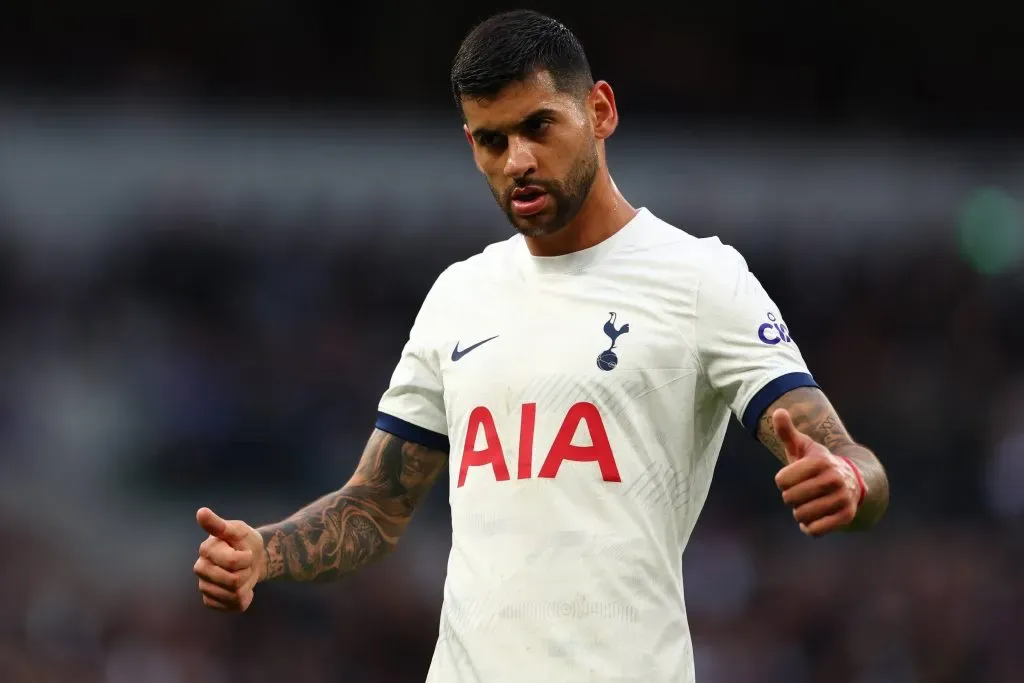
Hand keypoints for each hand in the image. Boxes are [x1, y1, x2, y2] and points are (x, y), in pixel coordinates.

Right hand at [194, 507, 265, 611]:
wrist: (252, 558)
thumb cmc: (244, 541)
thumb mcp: (238, 530)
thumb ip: (220, 525)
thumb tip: (201, 512)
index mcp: (206, 550)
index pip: (234, 562)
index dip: (247, 558)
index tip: (245, 551)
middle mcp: (200, 569)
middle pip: (234, 581)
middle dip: (247, 572)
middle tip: (245, 564)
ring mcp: (204, 586)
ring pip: (234, 596)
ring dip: (246, 586)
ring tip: (243, 574)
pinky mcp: (210, 601)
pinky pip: (232, 607)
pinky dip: (243, 599)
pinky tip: (242, 588)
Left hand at [772, 409, 863, 536]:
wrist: (850, 481)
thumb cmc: (817, 464)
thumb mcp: (803, 447)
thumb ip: (787, 432)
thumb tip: (778, 412)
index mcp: (820, 461)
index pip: (781, 481)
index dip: (783, 481)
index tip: (794, 477)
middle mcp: (834, 478)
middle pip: (789, 499)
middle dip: (791, 498)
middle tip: (803, 491)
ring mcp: (842, 498)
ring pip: (801, 515)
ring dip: (800, 513)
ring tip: (810, 502)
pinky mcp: (847, 516)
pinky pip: (815, 530)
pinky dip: (809, 527)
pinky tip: (814, 518)